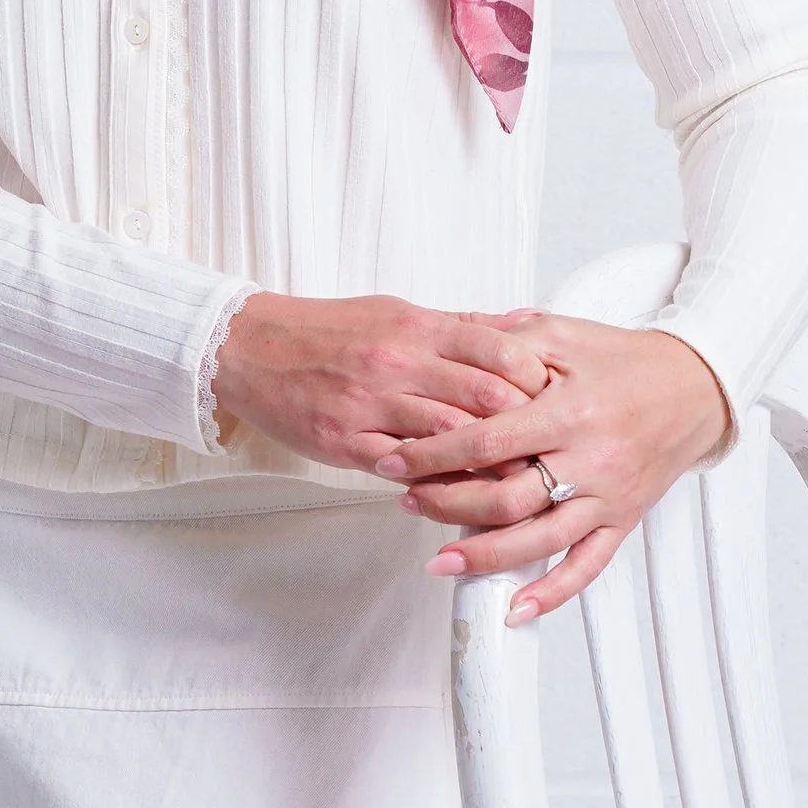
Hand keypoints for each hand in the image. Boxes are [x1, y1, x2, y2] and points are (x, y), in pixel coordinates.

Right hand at [211, 291, 554, 473]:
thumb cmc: (329, 330)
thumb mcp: (398, 312)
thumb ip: (460, 327)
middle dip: (524, 426)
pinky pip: (403, 469)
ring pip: (450, 439)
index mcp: (416, 328)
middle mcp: (398, 362)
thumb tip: (521, 326)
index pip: (499, 351)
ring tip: (516, 481)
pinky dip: (437, 484)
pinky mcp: (345, 441)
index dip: (537, 379)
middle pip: (484, 397)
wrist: (251, 348)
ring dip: (487, 464)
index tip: (557, 399)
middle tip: (550, 448)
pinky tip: (459, 494)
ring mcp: (371, 404)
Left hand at [374, 312, 732, 623]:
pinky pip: (587, 566)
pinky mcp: (623, 520)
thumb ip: (504, 337)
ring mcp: (607, 496)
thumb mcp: (563, 333)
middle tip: (407, 502)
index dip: (433, 454)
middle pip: (507, 498)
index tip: (394, 460)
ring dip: (485, 557)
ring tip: (440, 561)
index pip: (488, 441)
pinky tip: (515, 609)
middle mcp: (589, 460)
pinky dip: (552, 593)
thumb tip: (447, 332)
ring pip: (539, 540)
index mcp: (568, 411)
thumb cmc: (625, 360)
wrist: (695, 387)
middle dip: (448, 505)